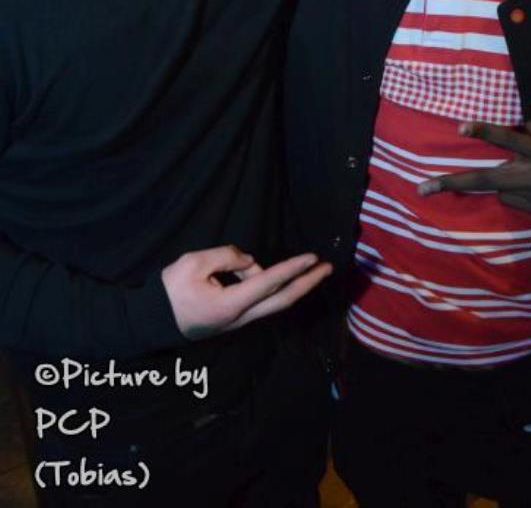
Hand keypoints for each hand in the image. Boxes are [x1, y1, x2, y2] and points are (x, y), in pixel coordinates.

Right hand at [161, 245, 332, 339]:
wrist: (153, 322)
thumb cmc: (171, 291)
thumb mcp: (193, 263)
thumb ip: (226, 257)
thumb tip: (250, 262)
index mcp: (231, 303)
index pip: (269, 282)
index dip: (292, 268)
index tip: (313, 257)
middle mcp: (241, 317)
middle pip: (282, 300)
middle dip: (307, 283)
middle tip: (328, 268)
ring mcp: (239, 322)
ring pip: (273, 302)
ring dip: (291, 284)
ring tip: (304, 269)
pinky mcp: (235, 320)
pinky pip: (262, 303)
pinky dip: (277, 290)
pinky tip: (279, 280)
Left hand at [417, 113, 530, 215]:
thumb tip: (517, 130)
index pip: (511, 140)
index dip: (486, 132)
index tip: (461, 126)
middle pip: (487, 179)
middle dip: (453, 183)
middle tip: (423, 188)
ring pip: (500, 188)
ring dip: (500, 178)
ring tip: (519, 170)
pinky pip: (516, 198)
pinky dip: (515, 188)